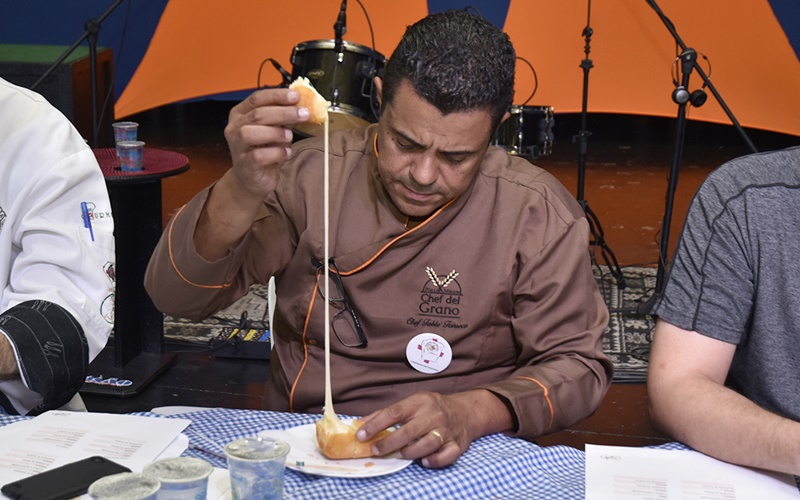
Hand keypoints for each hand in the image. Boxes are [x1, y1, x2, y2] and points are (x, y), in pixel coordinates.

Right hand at [223, 88, 310, 199]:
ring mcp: (237, 147)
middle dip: (284, 112)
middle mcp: (235, 128)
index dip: (277, 95)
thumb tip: (303, 104)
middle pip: (257, 114)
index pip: (257, 98)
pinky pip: (258, 156)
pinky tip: (285, 153)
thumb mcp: (275, 129)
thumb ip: (285, 117)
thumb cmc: (264, 150)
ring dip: (275, 133)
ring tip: (289, 136)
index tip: (296, 96)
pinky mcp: (245, 165)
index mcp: (241, 114)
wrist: (253, 179)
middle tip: (304, 113)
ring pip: (251, 133)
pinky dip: (276, 153)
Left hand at [355, 390, 512, 467]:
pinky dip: (434, 460)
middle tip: (375, 450)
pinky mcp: (457, 444)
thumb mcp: (412, 403)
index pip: (394, 412)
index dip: (376, 424)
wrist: (466, 411)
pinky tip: (424, 461)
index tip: (361, 435)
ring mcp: (447, 430)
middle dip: (389, 443)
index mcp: (420, 401)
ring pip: (426, 444)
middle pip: (409, 431)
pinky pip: (446, 456)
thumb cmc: (433, 408)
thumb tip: (360, 424)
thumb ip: (386, 414)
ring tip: (399, 454)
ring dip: (409, 452)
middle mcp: (434, 414)